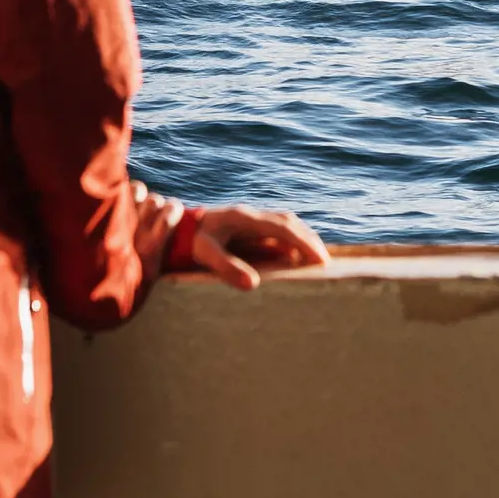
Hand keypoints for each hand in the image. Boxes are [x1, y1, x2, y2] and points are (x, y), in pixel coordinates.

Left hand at [178, 205, 330, 289]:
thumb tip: (254, 283)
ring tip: (315, 257)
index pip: (283, 227)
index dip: (303, 242)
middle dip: (309, 239)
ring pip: (284, 223)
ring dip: (301, 238)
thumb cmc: (188, 241)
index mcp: (244, 217)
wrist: (173, 226)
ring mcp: (249, 218)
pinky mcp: (246, 225)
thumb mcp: (204, 255)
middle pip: (288, 221)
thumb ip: (227, 267)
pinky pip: (274, 230)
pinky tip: (293, 255)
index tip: (320, 258)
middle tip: (325, 261)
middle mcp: (251, 214)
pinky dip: (289, 240)